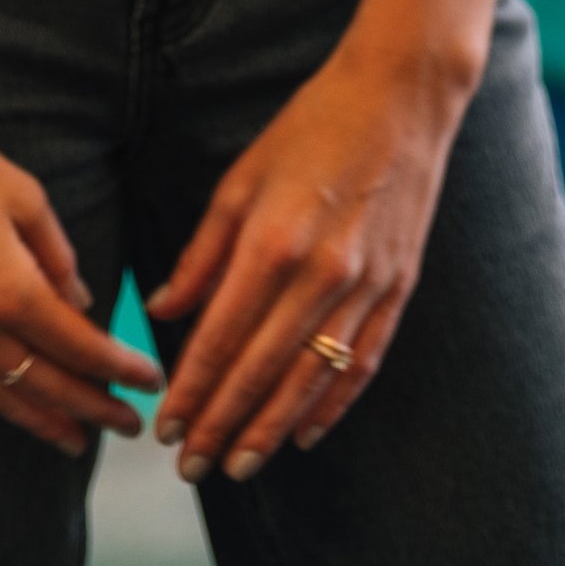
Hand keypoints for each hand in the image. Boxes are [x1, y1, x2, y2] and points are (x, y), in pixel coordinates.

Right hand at [0, 92, 158, 452]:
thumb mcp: (20, 192)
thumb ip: (55, 253)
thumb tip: (79, 299)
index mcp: (10, 290)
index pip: (80, 347)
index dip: (120, 369)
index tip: (151, 381)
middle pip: (42, 384)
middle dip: (91, 409)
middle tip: (127, 427)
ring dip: (35, 420)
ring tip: (71, 439)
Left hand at [146, 40, 473, 481]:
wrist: (402, 98)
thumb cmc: (310, 129)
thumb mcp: (241, 181)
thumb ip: (202, 254)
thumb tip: (161, 311)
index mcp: (272, 241)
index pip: (220, 337)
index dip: (191, 389)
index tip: (165, 427)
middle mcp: (322, 272)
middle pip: (262, 370)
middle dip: (222, 425)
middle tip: (191, 467)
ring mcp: (367, 284)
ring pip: (312, 378)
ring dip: (272, 429)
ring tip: (239, 466)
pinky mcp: (399, 288)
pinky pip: (362, 362)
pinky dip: (332, 404)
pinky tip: (304, 434)